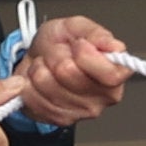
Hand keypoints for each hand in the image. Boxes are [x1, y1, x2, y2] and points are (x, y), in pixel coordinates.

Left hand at [15, 12, 133, 128]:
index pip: (110, 74)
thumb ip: (96, 34)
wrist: (39, 59)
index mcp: (117, 73)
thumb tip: (114, 47)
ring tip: (47, 66)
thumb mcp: (77, 26)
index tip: (78, 43)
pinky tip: (38, 80)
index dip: (86, 55)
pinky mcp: (60, 119)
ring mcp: (83, 112)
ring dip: (40, 69)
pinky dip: (28, 83)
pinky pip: (33, 96)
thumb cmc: (61, 44)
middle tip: (59, 54)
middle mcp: (104, 97)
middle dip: (57, 56)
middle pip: (69, 73)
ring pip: (46, 83)